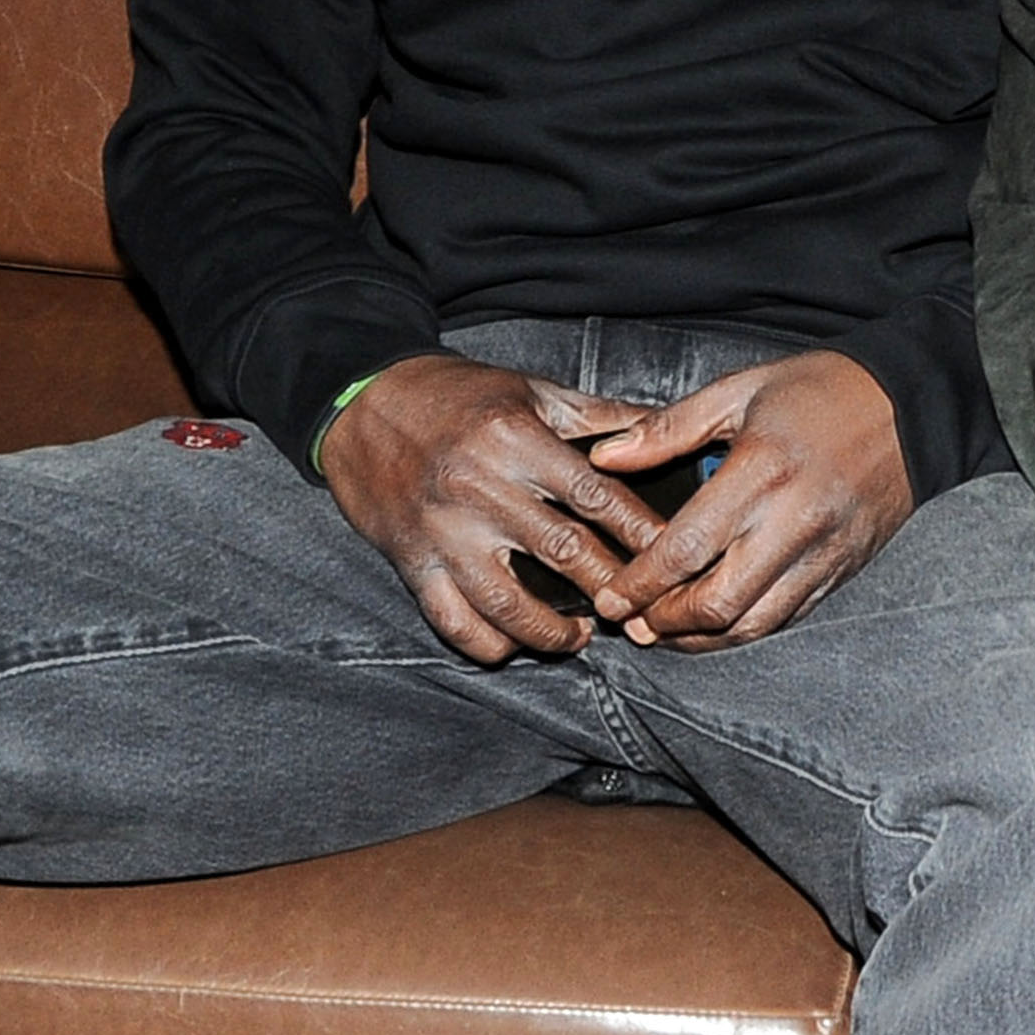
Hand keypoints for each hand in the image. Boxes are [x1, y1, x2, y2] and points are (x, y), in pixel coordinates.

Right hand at [322, 353, 667, 662]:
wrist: (362, 402)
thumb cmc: (454, 395)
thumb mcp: (529, 391)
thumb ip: (596, 417)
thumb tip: (660, 431)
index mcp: (515, 440)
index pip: (596, 496)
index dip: (640, 532)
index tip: (671, 557)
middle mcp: (480, 488)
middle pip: (563, 552)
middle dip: (611, 588)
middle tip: (640, 609)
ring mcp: (443, 530)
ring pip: (508, 602)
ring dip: (552, 631)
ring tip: (580, 638)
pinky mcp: (411, 560)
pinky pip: (452, 620)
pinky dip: (487, 643)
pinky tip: (514, 644)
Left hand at [583, 349, 912, 648]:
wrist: (913, 405)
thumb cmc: (827, 390)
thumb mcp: (739, 391)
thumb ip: (668, 428)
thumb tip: (608, 455)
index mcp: (761, 473)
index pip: (685, 549)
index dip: (639, 584)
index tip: (612, 597)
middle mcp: (793, 522)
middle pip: (716, 603)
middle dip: (663, 622)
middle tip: (632, 621)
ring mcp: (823, 553)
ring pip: (753, 625)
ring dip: (702, 638)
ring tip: (667, 630)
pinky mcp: (843, 569)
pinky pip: (787, 617)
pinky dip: (745, 628)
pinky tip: (719, 620)